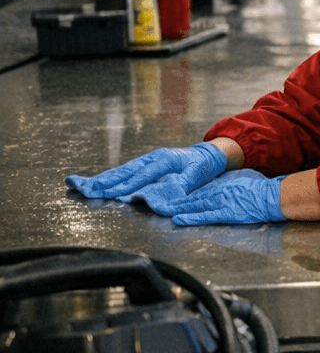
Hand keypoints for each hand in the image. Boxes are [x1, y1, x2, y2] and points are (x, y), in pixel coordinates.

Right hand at [67, 143, 227, 200]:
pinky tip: (93, 183)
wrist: (207, 154)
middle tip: (82, 189)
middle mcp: (151, 158)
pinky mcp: (143, 164)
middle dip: (103, 182)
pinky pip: (123, 172)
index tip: (111, 194)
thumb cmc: (202, 165)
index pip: (142, 175)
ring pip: (120, 171)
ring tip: (78, 185)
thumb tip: (162, 198)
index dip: (126, 185)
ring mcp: (145, 160)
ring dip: (99, 179)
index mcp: (164, 160)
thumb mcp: (197, 175)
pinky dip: (107, 178)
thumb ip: (180, 185)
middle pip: (124, 171)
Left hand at [166, 172, 286, 226]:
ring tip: (162, 210)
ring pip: (194, 205)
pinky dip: (190, 217)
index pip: (197, 190)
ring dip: (177, 208)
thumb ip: (227, 183)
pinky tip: (178, 219)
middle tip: (158, 203)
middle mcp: (217, 192)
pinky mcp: (226, 213)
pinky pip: (205, 216)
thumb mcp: (241, 180)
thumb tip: (219, 184)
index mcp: (221, 185)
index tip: (169, 195)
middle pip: (191, 198)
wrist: (272, 196)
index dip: (182, 194)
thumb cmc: (260, 189)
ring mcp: (220, 202)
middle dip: (174, 201)